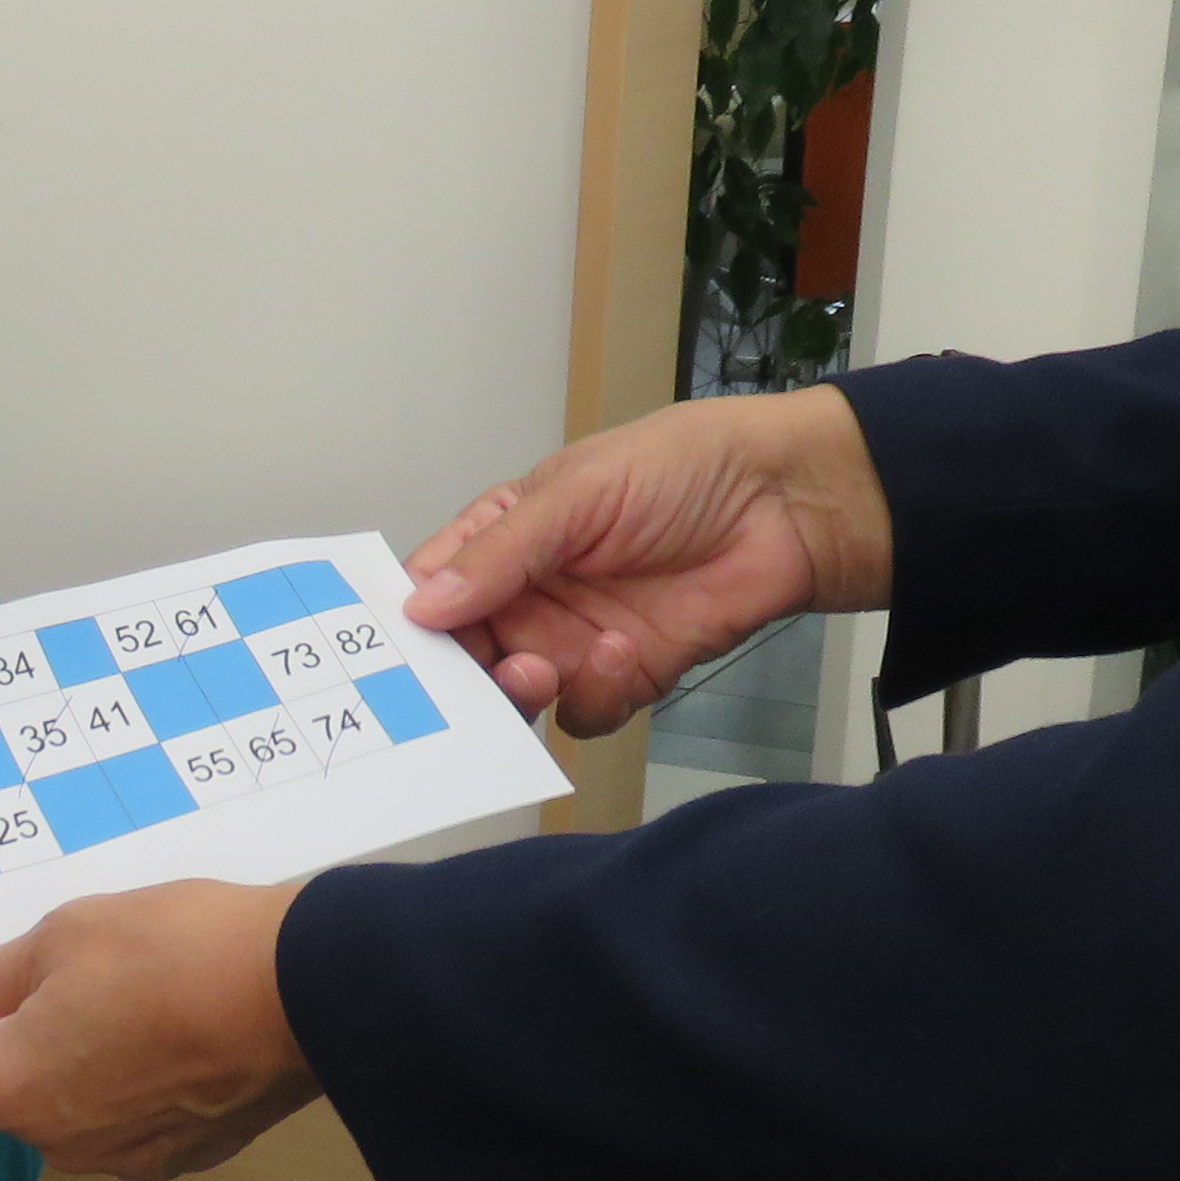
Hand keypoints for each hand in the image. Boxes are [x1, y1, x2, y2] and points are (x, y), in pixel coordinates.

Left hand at [0, 879, 316, 1180]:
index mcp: (9, 1091)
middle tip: (45, 967)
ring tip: (118, 988)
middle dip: (2, 1035)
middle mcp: (58, 1143)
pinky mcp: (185, 1153)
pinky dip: (127, 1077)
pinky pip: (128, 1115)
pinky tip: (165, 1024)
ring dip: (68, 1055)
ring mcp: (126, 1157)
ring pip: (66, 1105)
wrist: (305, 995)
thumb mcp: (63, 938)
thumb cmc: (172, 955)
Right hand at [405, 383, 894, 736]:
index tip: (395, 647)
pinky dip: (594, 695)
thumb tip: (421, 604)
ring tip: (542, 667)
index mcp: (503, 537)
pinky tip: (624, 653)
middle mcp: (529, 594)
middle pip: (464, 656)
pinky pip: (584, 712)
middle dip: (460, 674)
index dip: (408, 620)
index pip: (433, 586)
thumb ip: (498, 553)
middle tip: (474, 672)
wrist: (784, 504)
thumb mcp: (575, 493)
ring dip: (520, 693)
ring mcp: (575, 639)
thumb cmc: (681, 468)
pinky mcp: (626, 676)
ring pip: (516, 697)